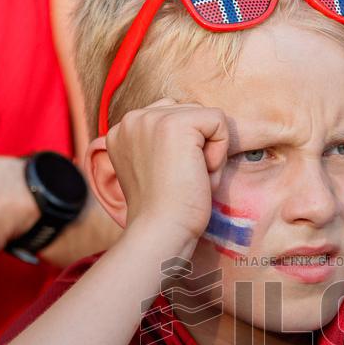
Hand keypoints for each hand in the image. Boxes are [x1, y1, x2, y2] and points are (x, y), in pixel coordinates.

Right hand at [104, 98, 229, 241]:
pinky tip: (199, 174)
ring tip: (189, 178)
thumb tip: (197, 134)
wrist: (161, 231)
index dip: (184, 149)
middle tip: (182, 181)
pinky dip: (219, 152)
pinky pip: (219, 121)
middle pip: (190, 113)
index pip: (172, 117)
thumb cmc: (165, 211)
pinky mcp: (175, 123)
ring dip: (209, 151)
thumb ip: (164, 144)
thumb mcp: (157, 168)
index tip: (170, 179)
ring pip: (206, 118)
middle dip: (198, 148)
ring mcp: (151, 118)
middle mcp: (132, 119)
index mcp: (123, 130)